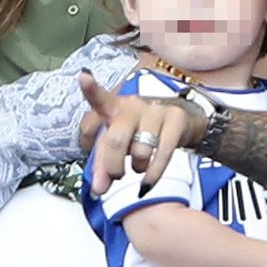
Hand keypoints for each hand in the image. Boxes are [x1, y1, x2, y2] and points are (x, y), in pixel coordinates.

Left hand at [79, 71, 205, 194]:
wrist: (182, 120)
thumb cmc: (141, 131)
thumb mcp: (119, 143)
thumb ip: (104, 165)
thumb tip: (98, 189)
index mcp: (113, 107)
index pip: (98, 99)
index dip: (90, 90)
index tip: (83, 77)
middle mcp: (132, 105)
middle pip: (116, 140)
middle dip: (112, 166)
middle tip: (115, 175)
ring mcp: (155, 111)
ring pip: (140, 150)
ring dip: (136, 167)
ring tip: (138, 165)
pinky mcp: (175, 119)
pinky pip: (162, 154)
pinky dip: (152, 175)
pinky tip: (147, 182)